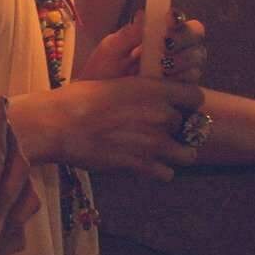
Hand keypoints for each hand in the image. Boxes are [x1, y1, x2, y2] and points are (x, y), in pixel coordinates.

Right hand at [12, 78, 204, 180]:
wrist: (59, 125)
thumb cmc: (79, 99)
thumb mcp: (113, 81)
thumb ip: (139, 90)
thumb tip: (147, 94)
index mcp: (154, 90)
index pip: (195, 96)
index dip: (189, 103)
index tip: (179, 107)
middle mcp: (160, 116)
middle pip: (191, 126)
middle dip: (178, 130)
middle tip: (158, 130)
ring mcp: (154, 143)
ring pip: (187, 154)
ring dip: (176, 154)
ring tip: (161, 152)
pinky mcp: (141, 165)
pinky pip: (167, 173)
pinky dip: (159, 171)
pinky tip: (145, 165)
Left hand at [78, 11, 206, 82]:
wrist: (98, 104)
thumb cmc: (103, 72)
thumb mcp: (111, 51)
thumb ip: (128, 34)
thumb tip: (143, 14)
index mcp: (157, 32)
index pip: (178, 19)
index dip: (178, 18)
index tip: (169, 21)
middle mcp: (174, 47)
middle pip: (196, 34)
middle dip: (184, 39)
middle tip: (166, 47)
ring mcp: (180, 69)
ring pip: (197, 58)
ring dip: (182, 61)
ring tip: (162, 68)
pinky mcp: (181, 90)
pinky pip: (192, 83)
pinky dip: (181, 80)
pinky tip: (164, 83)